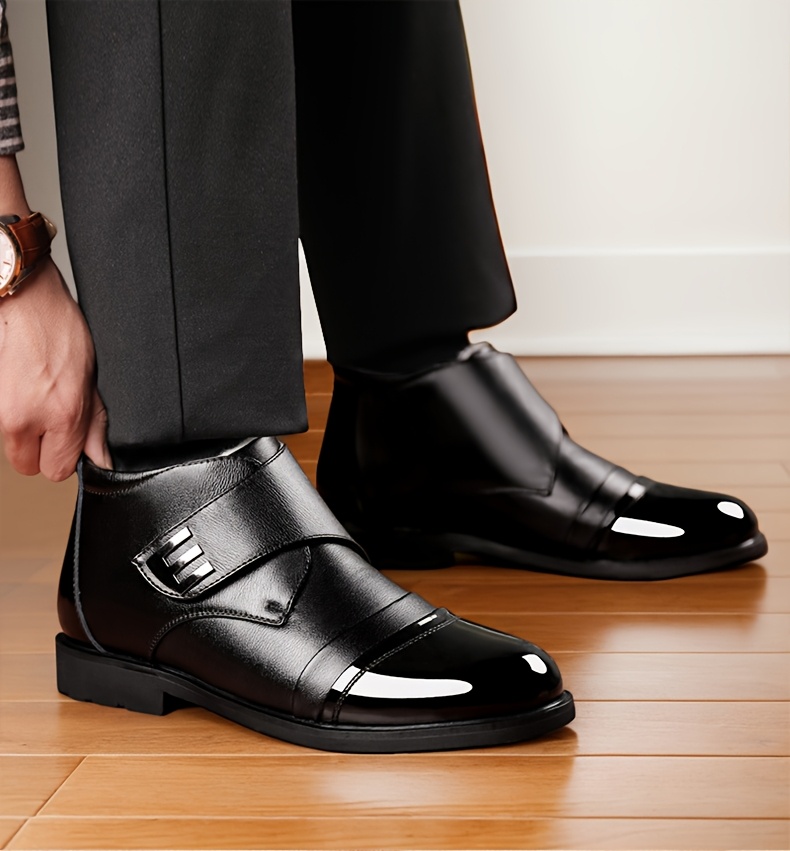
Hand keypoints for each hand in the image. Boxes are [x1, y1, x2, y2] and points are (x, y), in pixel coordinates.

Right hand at [0, 258, 110, 479]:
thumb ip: (95, 424)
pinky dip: (12, 417)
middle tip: (49, 422)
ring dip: (24, 434)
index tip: (67, 441)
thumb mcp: (92, 380)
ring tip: (36, 400)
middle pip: (30, 467)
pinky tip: (23, 393)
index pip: (58, 470)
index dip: (63, 457)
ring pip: (12, 448)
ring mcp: (4, 412)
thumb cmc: (61, 332)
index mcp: (64, 415)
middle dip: (40, 451)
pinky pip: (3, 427)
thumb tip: (100, 458)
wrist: (29, 304)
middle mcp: (29, 418)